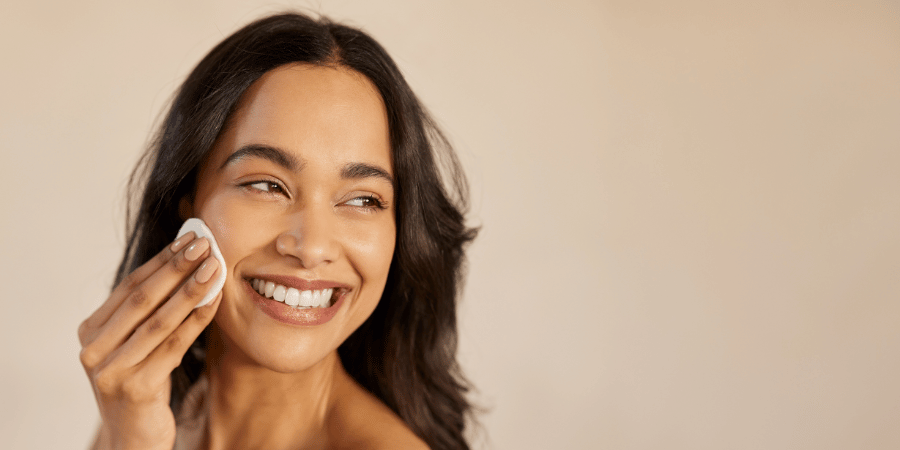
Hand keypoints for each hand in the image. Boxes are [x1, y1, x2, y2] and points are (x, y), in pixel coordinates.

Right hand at [79, 232, 221, 449]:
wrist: (134, 438)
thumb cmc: (142, 382)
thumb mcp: (136, 344)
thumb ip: (148, 311)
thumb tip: (184, 258)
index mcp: (91, 331)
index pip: (130, 286)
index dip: (162, 260)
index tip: (190, 236)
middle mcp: (94, 349)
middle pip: (143, 298)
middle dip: (177, 268)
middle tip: (206, 244)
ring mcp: (112, 370)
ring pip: (160, 320)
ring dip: (191, 290)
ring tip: (215, 267)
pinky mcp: (136, 388)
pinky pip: (174, 346)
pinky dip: (197, 320)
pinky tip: (215, 302)